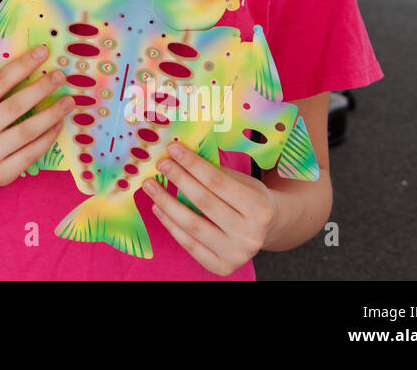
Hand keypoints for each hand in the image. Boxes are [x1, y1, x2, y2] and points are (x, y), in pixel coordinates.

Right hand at [0, 44, 74, 186]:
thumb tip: (34, 65)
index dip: (22, 65)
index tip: (43, 52)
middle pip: (15, 106)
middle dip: (41, 89)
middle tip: (60, 77)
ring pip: (28, 131)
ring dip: (52, 114)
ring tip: (69, 101)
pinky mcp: (1, 173)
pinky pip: (32, 152)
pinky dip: (48, 137)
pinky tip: (59, 124)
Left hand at [142, 142, 277, 275]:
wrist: (265, 231)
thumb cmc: (249, 199)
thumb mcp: (242, 181)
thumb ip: (215, 171)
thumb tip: (179, 156)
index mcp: (260, 209)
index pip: (217, 182)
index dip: (192, 164)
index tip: (172, 149)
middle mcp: (251, 235)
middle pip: (203, 202)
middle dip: (178, 179)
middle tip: (160, 164)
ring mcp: (236, 254)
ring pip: (192, 225)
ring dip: (166, 202)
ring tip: (150, 186)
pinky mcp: (222, 267)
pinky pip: (189, 244)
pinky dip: (170, 224)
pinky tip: (158, 207)